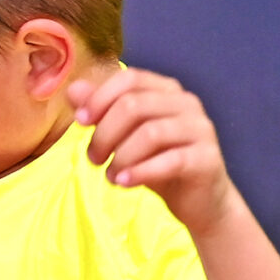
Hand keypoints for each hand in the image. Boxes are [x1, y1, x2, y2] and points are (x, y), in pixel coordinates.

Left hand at [69, 67, 235, 236]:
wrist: (200, 200)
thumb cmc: (160, 163)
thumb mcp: (126, 137)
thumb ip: (103, 111)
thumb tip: (73, 90)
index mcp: (167, 90)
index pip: (130, 79)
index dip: (100, 97)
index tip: (80, 121)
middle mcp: (187, 103)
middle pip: (135, 105)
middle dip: (105, 133)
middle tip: (94, 159)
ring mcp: (200, 129)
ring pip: (151, 133)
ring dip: (121, 156)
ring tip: (110, 175)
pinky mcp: (206, 158)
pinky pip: (170, 161)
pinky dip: (141, 172)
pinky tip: (123, 183)